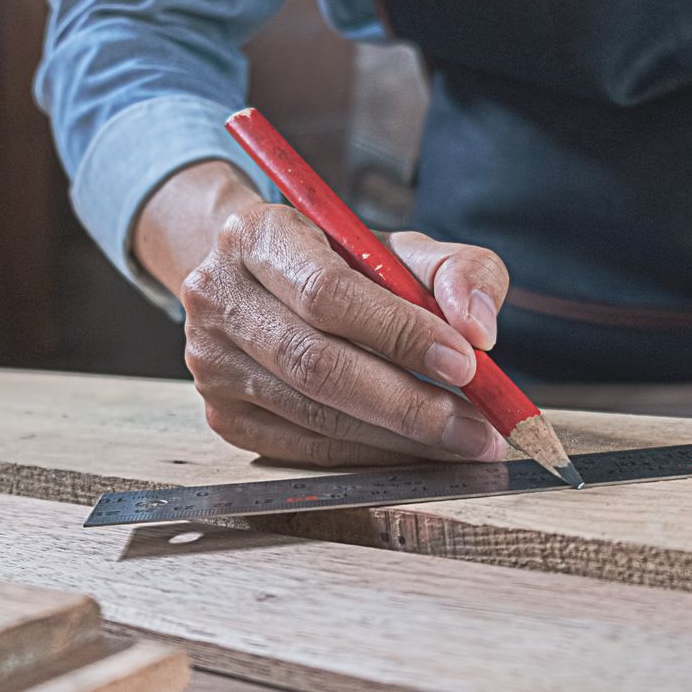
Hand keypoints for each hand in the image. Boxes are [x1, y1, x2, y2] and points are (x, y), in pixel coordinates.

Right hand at [139, 162, 512, 465]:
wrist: (257, 281)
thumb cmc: (339, 263)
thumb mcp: (397, 248)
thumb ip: (455, 270)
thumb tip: (479, 329)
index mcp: (257, 235)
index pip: (327, 292)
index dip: (399, 333)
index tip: (466, 364)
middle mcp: (218, 297)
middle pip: (317, 364)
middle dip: (409, 404)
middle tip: (479, 430)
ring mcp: (211, 363)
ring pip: (314, 416)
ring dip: (399, 440)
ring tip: (463, 444)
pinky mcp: (222, 415)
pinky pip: (304, 450)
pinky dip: (369, 456)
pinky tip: (415, 452)